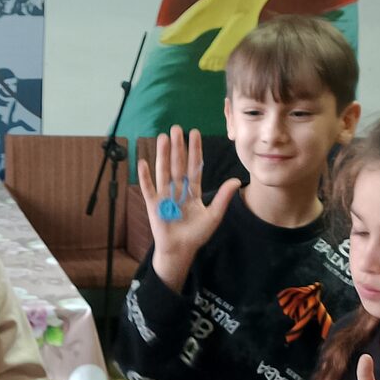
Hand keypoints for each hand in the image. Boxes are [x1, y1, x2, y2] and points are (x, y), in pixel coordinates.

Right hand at [138, 126, 239, 290]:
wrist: (180, 251)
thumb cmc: (196, 235)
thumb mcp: (213, 216)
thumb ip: (223, 198)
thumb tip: (236, 181)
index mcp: (192, 190)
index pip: (194, 166)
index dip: (194, 150)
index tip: (194, 133)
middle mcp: (178, 189)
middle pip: (177, 164)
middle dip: (177, 147)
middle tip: (176, 128)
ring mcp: (164, 196)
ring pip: (163, 171)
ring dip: (162, 155)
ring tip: (162, 138)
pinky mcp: (153, 205)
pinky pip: (148, 189)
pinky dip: (145, 177)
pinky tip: (143, 162)